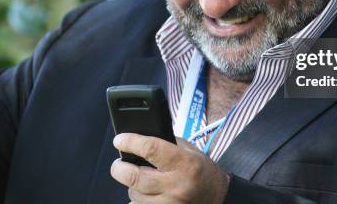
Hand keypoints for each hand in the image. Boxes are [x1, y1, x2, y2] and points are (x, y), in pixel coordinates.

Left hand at [111, 133, 229, 203]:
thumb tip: (137, 140)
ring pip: (134, 195)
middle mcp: (176, 185)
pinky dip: (137, 199)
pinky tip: (146, 193)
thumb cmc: (200, 170)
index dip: (130, 142)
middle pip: (135, 177)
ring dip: (132, 185)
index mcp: (184, 163)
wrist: (217, 196)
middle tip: (119, 163)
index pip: (151, 149)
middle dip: (120, 168)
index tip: (120, 139)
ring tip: (141, 178)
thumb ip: (164, 144)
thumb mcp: (188, 150)